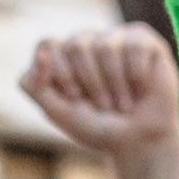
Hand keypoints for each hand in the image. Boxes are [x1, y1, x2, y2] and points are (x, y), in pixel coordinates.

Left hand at [17, 25, 178, 169]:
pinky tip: (142, 88)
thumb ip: (35, 85)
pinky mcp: (142, 39)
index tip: (75, 98)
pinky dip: (137, 76)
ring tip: (124, 104)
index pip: (48, 44)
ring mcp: (113, 38)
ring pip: (105, 47)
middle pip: (76, 46)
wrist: (140, 141)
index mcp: (60, 57)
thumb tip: (41, 53)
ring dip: (115, 84)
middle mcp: (85, 42)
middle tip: (104, 106)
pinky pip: (134, 47)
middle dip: (90, 83)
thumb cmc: (97, 127)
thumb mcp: (58, 112)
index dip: (61, 73)